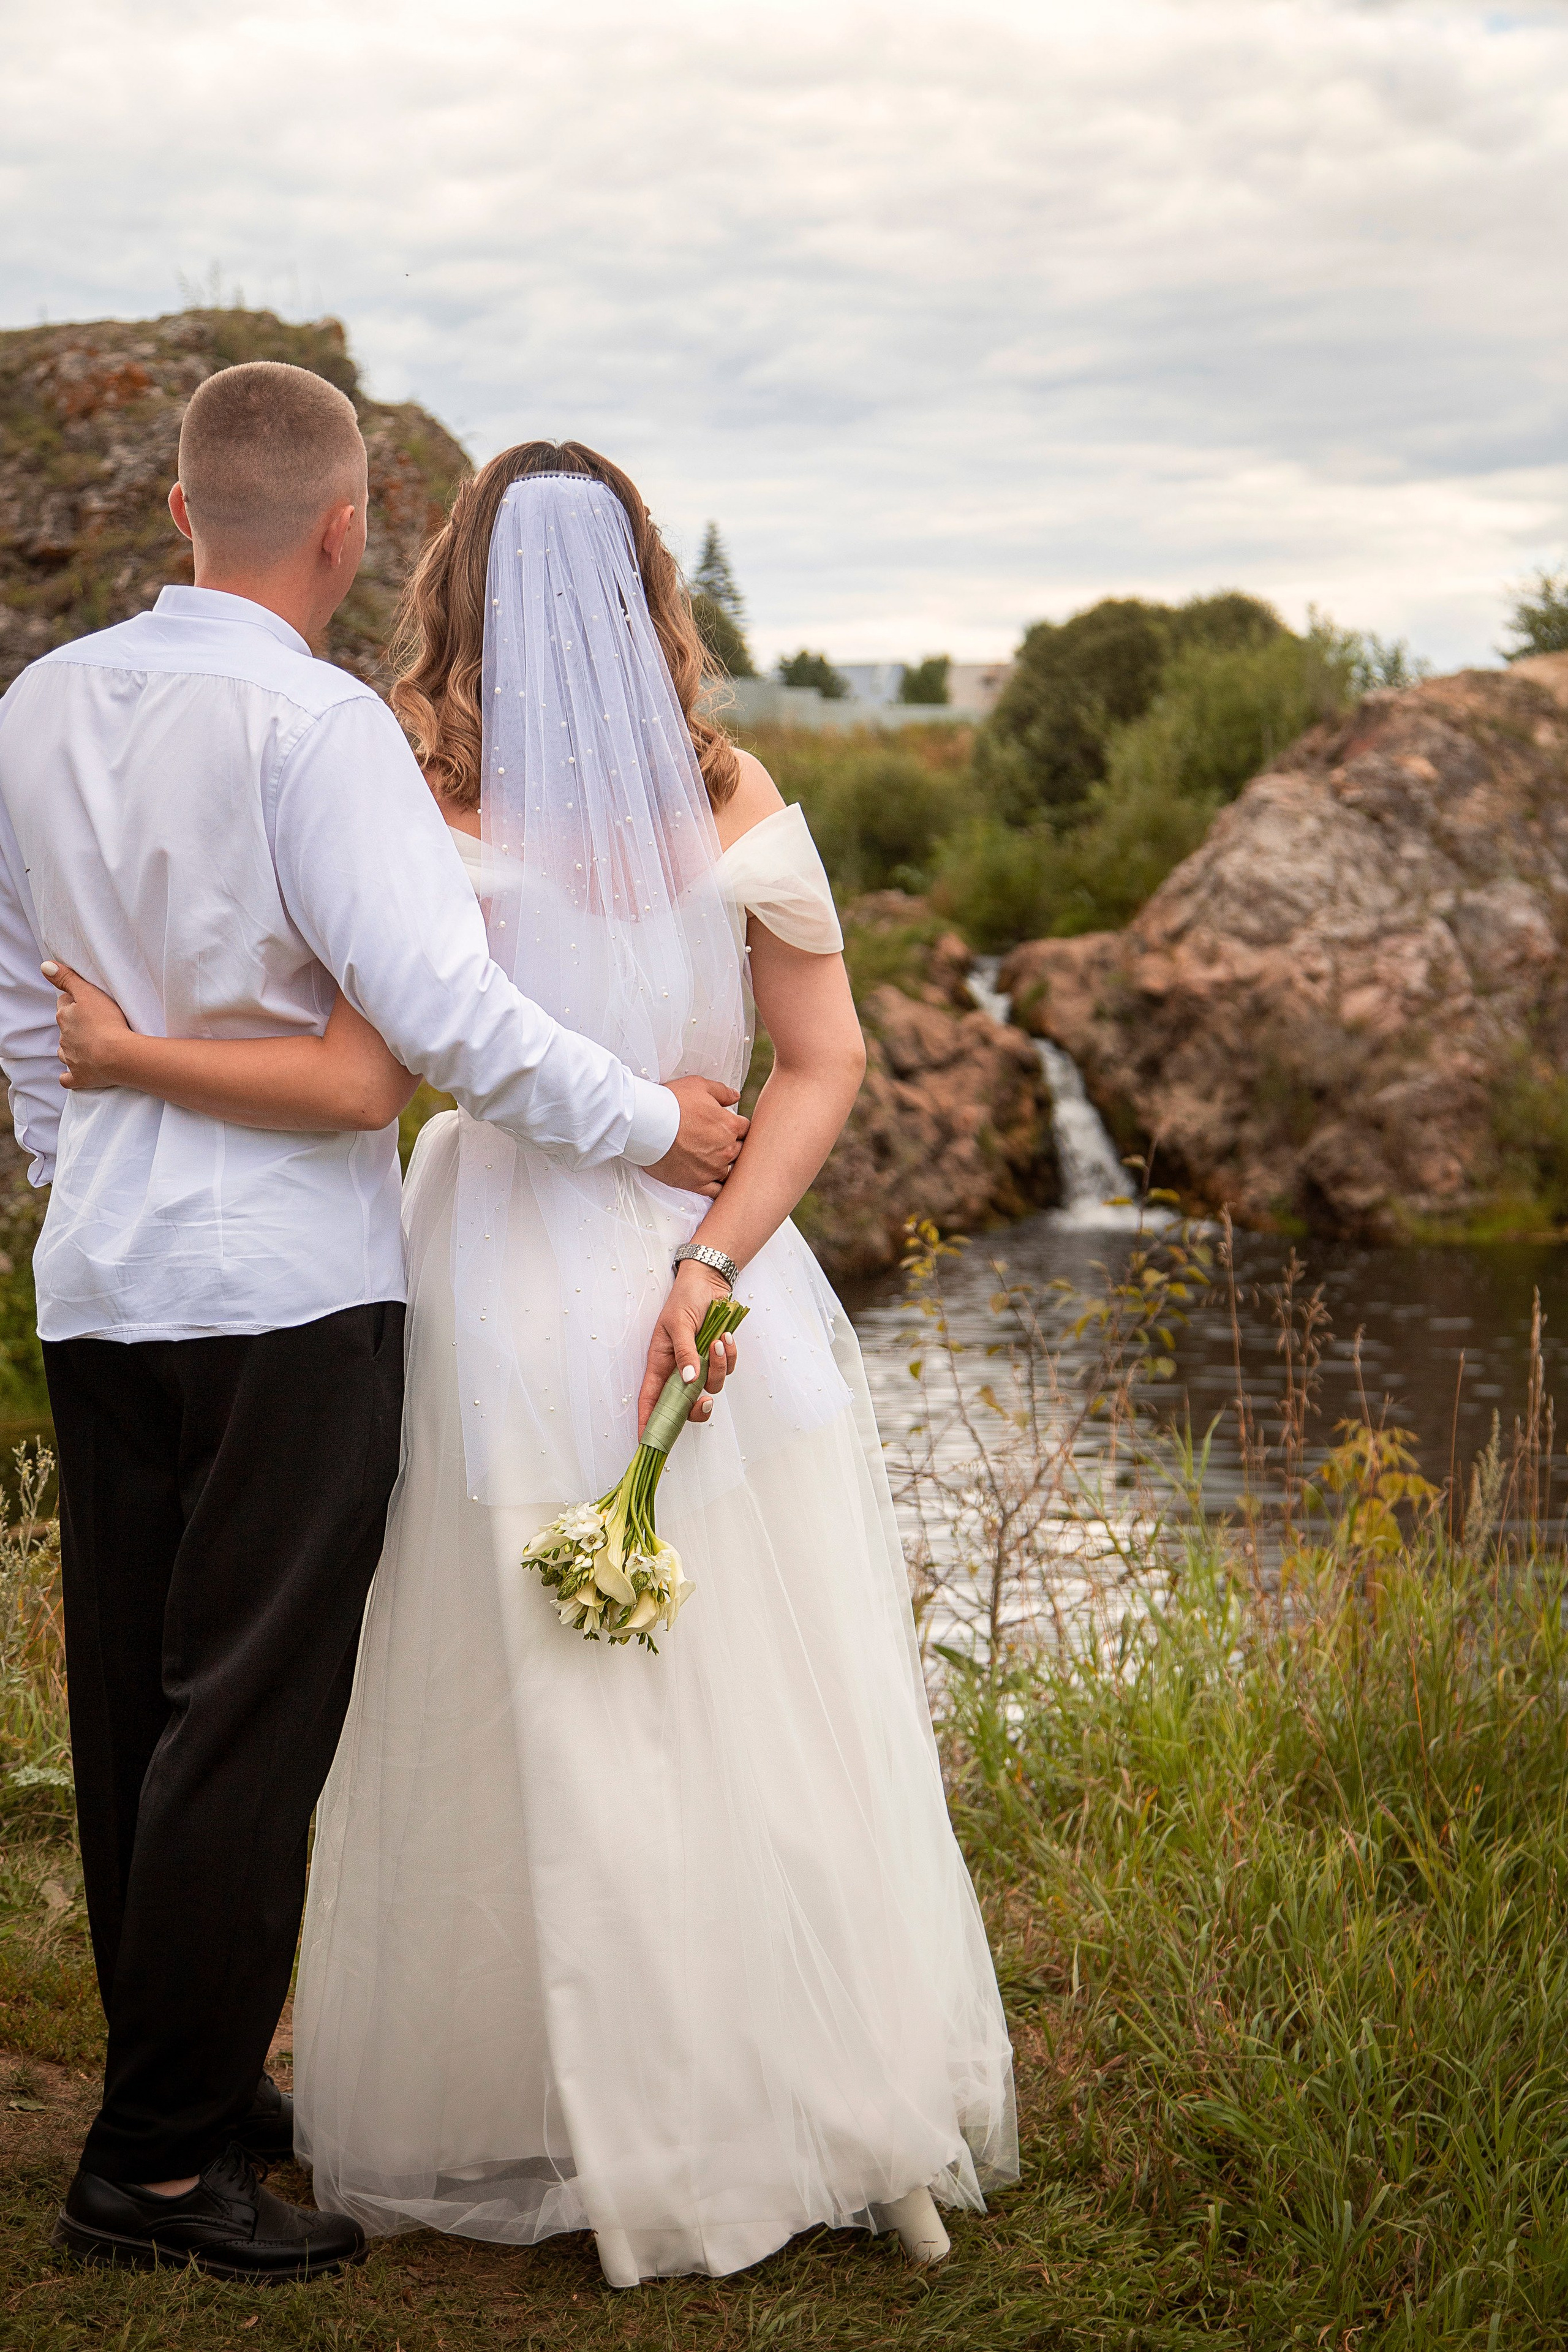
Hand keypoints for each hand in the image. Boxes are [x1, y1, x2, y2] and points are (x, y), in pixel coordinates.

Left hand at [46, 961, 132, 1090]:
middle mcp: (64, 1038)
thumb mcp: (88, 993)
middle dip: (74, 1025)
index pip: (65, 1004)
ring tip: (87, 1045)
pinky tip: (73, 1073)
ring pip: (65, 1051)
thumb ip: (67, 978)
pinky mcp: (80, 1077)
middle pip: (65, 1027)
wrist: (119, 1056)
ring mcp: (71, 1059)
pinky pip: (68, 1078)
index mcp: (65, 1017)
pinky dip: (69, 1076)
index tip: (87, 1003)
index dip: (75, 1002)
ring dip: (72, 1048)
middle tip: (93, 1023)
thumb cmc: (107, 1022)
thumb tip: (45, 966)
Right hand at [636, 1259, 739, 1435]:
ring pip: (711, 1386)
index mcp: (660, 1364)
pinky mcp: (717, 1357)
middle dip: (697, 1408)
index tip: (648, 1441)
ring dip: (719, 1368)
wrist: (709, 1282)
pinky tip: (725, 1337)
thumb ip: (684, 1352)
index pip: (651, 1400)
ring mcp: (699, 1364)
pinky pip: (728, 1369)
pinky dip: (730, 1356)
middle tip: (706, 1401)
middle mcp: (679, 1369)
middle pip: (685, 1405)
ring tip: (717, 1342)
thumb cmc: (684, 1299)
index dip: (649, 1422)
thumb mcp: (678, 1323)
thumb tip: (688, 1380)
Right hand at [645, 1076, 747, 1196]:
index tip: (727, 1126)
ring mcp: (713, 1169)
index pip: (746, 1129)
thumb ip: (722, 1092)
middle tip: (717, 1142)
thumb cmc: (671, 1103)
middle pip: (741, 1151)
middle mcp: (726, 1150)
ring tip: (711, 1160)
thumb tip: (735, 1097)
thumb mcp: (699, 1086)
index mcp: (730, 1126)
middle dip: (732, 1145)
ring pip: (731, 1172)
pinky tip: (711, 1180)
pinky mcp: (697, 1183)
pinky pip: (716, 1192)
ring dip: (724, 1165)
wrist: (648, 1124)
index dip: (737, 1126)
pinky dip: (717, 1187)